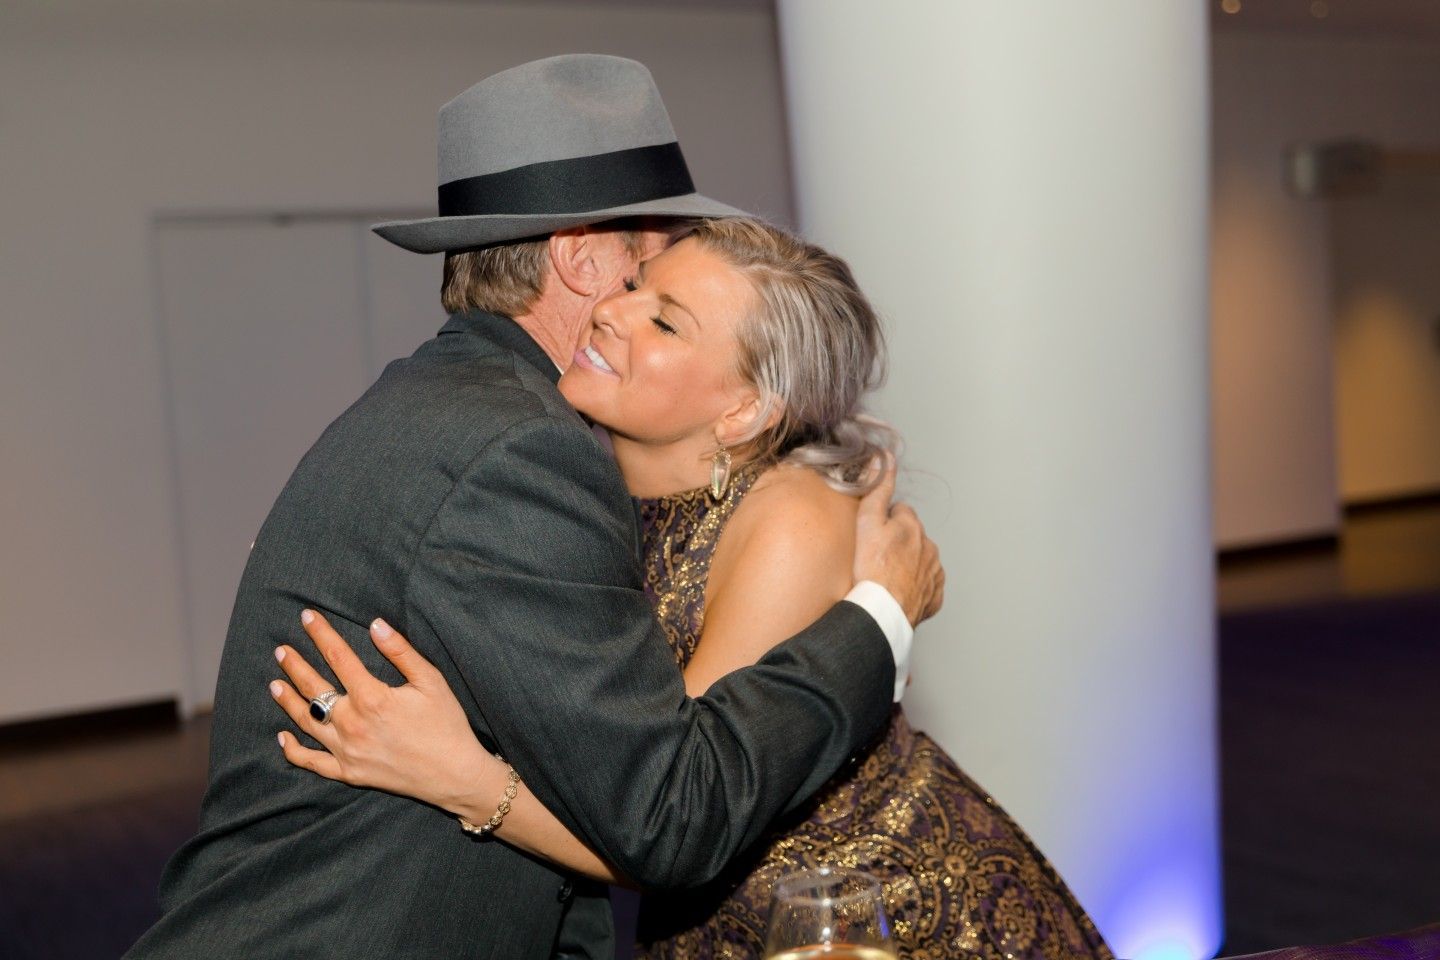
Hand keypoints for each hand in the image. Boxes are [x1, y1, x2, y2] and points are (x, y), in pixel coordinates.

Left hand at [269, 610, 501, 814]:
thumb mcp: (431, 681)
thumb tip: (375, 624)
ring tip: (275, 683)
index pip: (338, 657)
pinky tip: (283, 736)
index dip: (321, 634)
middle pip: (314, 688)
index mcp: (372, 697)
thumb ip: (400, 652)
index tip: (307, 617)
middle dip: (295, 666)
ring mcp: (347, 751)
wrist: (455, 775)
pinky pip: (312, 762)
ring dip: (288, 701)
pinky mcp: (349, 773)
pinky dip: (294, 750)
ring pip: (306, 722)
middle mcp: (352, 724)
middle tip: (281, 651)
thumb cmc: (446, 724)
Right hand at [853, 455, 944, 625]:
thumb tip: (884, 459)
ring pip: (920, 559)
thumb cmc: (871, 569)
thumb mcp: (867, 522)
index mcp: (913, 526)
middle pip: (911, 536)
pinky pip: (926, 586)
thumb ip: (877, 489)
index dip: (883, 522)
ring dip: (906, 564)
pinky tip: (898, 592)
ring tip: (885, 577)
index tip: (871, 537)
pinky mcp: (934, 596)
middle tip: (875, 558)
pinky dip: (914, 587)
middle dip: (897, 542)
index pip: (899, 512)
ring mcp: (934, 573)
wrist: (882, 611)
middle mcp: (929, 547)